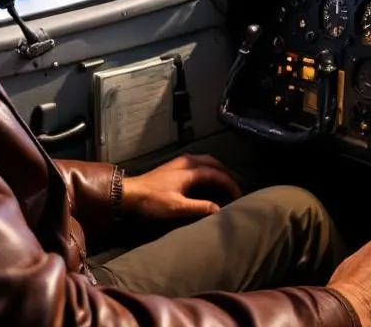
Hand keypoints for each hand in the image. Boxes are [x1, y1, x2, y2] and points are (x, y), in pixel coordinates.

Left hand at [122, 154, 243, 219]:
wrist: (130, 193)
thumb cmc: (153, 201)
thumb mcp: (178, 207)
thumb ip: (200, 207)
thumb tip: (220, 210)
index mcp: (190, 170)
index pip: (217, 174)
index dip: (230, 184)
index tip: (239, 194)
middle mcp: (187, 161)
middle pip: (214, 163)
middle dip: (228, 173)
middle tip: (239, 183)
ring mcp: (180, 162)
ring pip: (206, 161)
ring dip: (218, 169)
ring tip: (228, 179)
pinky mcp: (175, 166)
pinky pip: (199, 163)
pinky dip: (209, 169)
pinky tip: (209, 177)